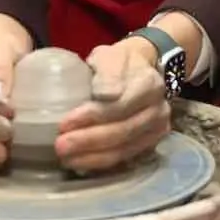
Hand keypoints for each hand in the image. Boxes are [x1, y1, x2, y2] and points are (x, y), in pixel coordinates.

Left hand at [55, 38, 170, 173]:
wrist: (141, 69)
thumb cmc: (118, 63)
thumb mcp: (110, 57)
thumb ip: (108, 73)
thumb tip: (104, 95)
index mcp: (149, 84)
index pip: (120, 105)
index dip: (92, 116)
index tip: (64, 123)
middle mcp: (159, 109)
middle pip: (122, 131)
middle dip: (88, 141)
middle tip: (60, 146)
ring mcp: (158, 129)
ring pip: (123, 149)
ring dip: (91, 157)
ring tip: (65, 158)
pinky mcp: (151, 144)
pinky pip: (124, 158)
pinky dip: (100, 162)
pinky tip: (79, 163)